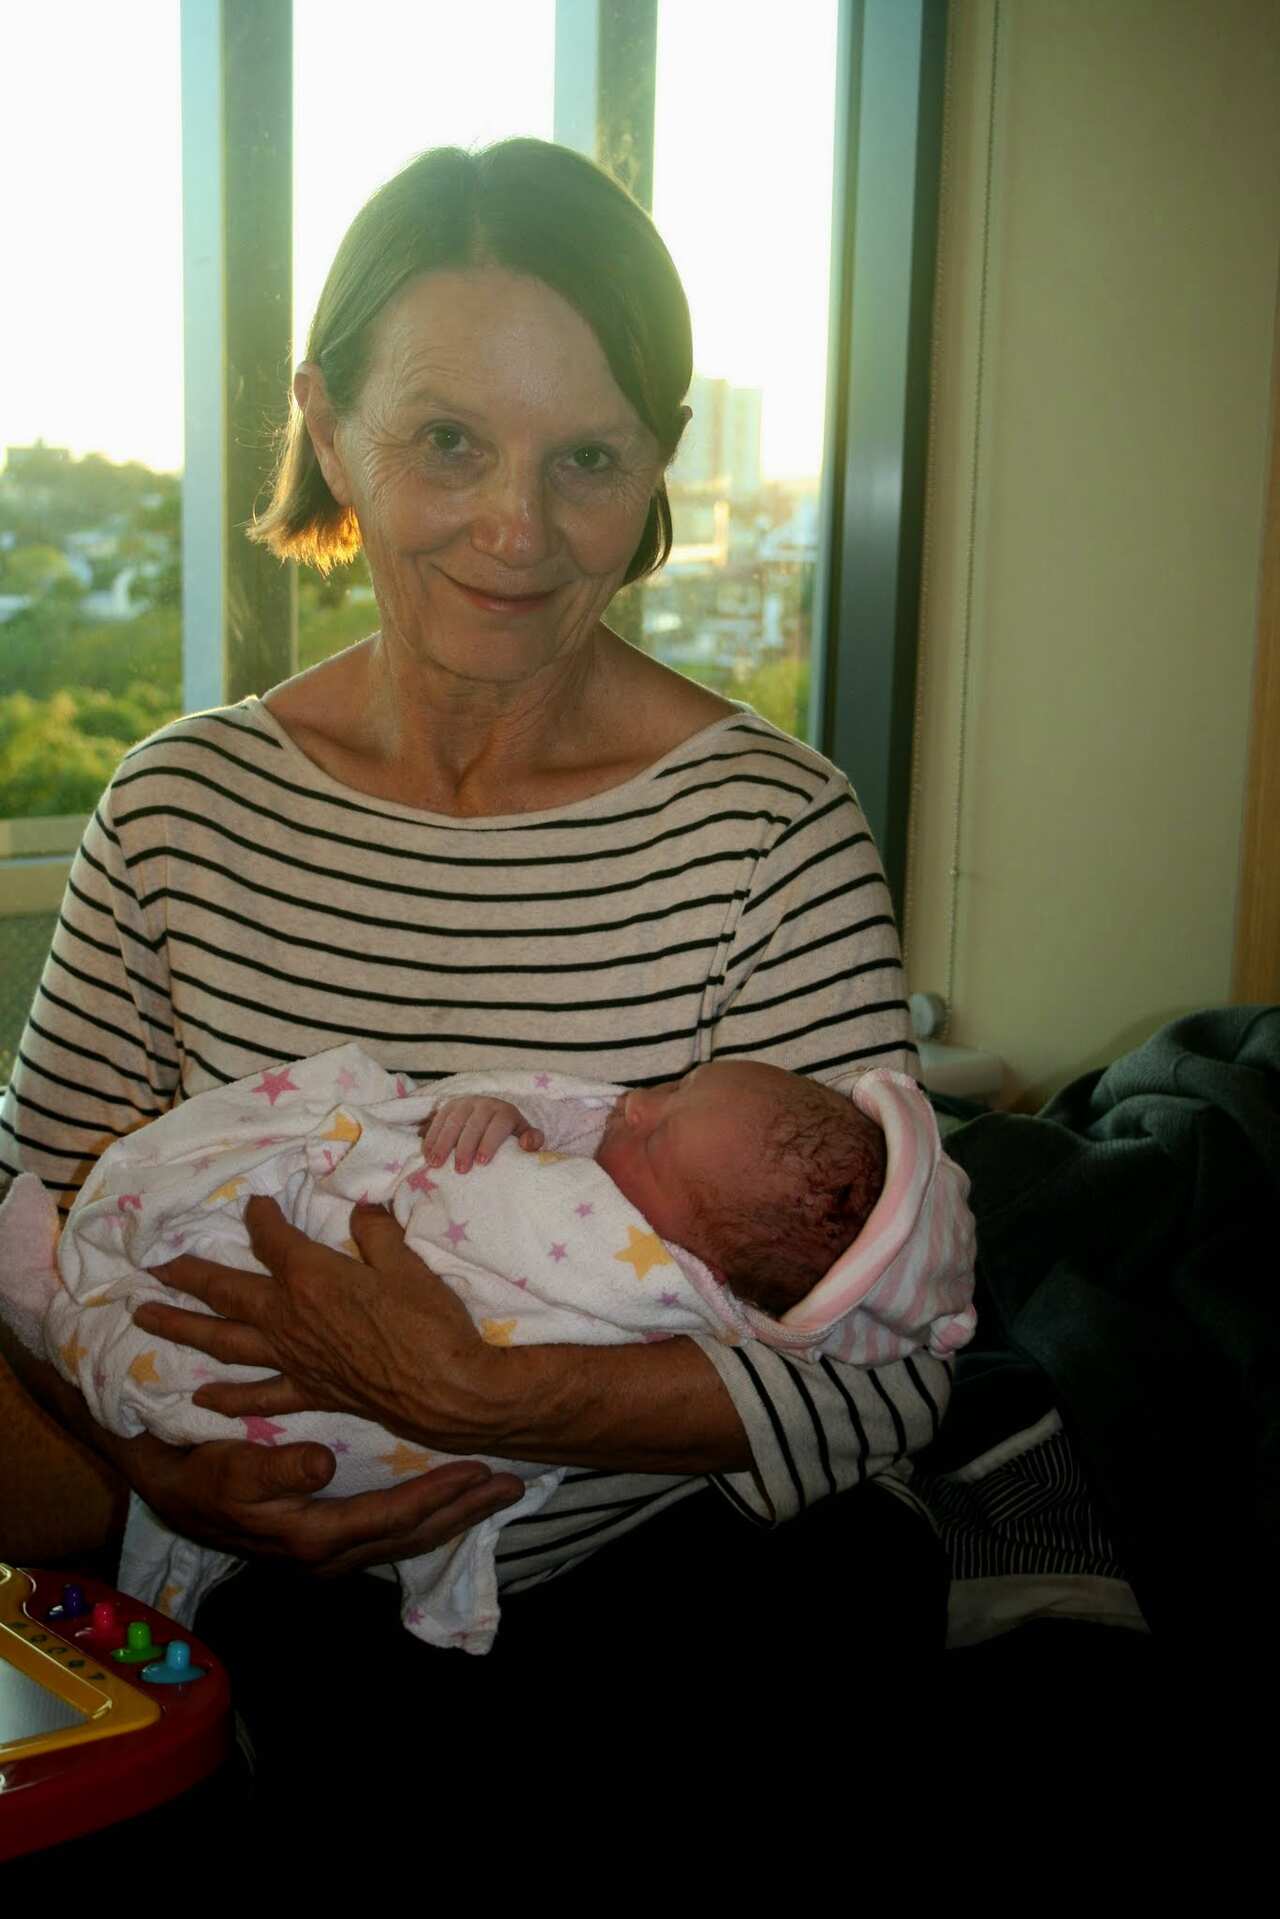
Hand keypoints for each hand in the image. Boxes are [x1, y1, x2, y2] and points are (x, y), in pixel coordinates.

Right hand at [119, 1428, 524, 1577]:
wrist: (169, 1491)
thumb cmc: (200, 1474)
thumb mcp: (229, 1469)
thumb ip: (276, 1467)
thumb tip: (321, 1462)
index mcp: (314, 1538)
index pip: (393, 1519)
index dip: (438, 1495)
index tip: (479, 1469)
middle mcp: (331, 1554)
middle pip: (414, 1536)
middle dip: (465, 1511)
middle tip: (514, 1484)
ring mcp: (332, 1552)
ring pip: (408, 1538)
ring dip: (454, 1515)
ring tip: (496, 1491)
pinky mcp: (330, 1541)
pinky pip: (393, 1532)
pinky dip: (427, 1517)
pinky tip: (451, 1500)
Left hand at [135, 1196, 515, 1449]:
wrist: (448, 1389)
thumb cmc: (430, 1321)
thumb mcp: (407, 1262)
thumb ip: (376, 1232)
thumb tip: (362, 1209)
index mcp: (311, 1276)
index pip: (272, 1238)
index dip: (260, 1215)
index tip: (254, 1202)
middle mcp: (289, 1316)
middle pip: (226, 1290)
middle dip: (188, 1274)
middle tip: (154, 1264)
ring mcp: (293, 1358)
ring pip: (223, 1340)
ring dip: (181, 1327)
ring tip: (145, 1317)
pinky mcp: (309, 1391)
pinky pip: (258, 1395)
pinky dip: (228, 1398)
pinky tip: (202, 1398)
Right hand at [420, 1096, 542, 1172]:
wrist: (493, 1113)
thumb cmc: (509, 1132)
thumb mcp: (524, 1134)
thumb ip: (533, 1140)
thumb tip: (528, 1144)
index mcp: (505, 1112)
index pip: (497, 1125)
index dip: (489, 1143)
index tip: (482, 1163)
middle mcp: (485, 1104)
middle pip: (473, 1124)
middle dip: (465, 1148)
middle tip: (460, 1170)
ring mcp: (465, 1103)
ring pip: (452, 1121)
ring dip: (442, 1142)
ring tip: (436, 1163)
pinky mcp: (449, 1106)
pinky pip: (438, 1119)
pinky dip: (431, 1136)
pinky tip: (427, 1153)